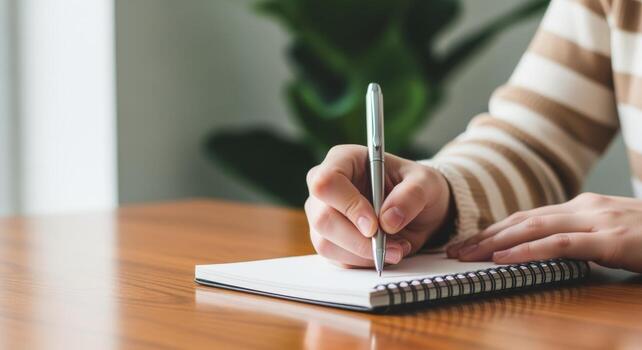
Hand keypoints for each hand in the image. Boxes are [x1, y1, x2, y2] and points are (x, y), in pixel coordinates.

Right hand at [305, 145, 450, 267]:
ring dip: (363, 254)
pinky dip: (364, 262)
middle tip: (392, 246)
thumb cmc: (418, 187)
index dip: (348, 206)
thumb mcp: (426, 183)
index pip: (327, 182)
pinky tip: (385, 252)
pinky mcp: (329, 240)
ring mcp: (323, 215)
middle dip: (357, 239)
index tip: (374, 225)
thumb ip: (411, 195)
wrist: (420, 211)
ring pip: (326, 243)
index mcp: (344, 160)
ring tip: (397, 249)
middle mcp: (326, 187)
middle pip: (322, 218)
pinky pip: (337, 259)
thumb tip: (388, 220)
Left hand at [448, 193, 641, 272]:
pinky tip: (504, 257)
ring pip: (533, 227)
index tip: (467, 241)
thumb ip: (580, 238)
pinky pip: (560, 245)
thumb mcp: (610, 234)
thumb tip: (545, 250)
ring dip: (495, 242)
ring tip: (468, 254)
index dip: (493, 229)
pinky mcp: (610, 239)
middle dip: (484, 235)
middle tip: (454, 250)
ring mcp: (596, 220)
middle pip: (521, 220)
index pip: (526, 217)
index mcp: (581, 207)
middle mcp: (583, 208)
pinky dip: (528, 250)